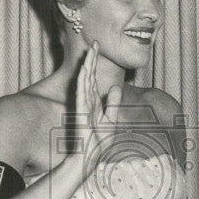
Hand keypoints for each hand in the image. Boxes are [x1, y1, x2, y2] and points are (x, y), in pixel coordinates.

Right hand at [76, 41, 121, 171]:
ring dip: (87, 66)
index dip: (96, 64)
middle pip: (89, 76)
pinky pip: (82, 93)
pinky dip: (83, 81)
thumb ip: (113, 102)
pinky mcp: (81, 111)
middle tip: (95, 43)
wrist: (89, 156)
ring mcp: (83, 105)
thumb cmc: (98, 141)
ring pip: (85, 81)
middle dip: (92, 59)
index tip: (98, 48)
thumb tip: (117, 86)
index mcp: (93, 102)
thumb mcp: (111, 119)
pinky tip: (85, 70)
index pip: (94, 79)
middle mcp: (87, 100)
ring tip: (90, 51)